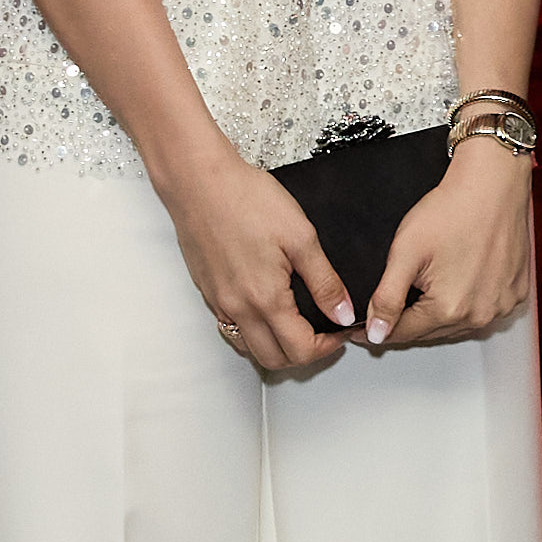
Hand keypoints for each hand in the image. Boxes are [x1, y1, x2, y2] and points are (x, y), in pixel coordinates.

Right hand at [162, 149, 356, 377]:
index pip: (300, 350)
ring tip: (297, 325)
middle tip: (323, 333)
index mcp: (265, 298)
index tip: (340, 332)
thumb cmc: (246, 199)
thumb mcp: (300, 236)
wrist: (199, 181)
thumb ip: (324, 281)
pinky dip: (253, 333)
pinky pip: (231, 329)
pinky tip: (267, 311)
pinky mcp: (208, 291)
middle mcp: (238, 308)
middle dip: (304, 355)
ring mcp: (219, 302)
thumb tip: (342, 313)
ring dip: (276, 347)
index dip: (327, 347)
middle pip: (274, 360)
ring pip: (249, 348)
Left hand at [360, 142, 534, 349]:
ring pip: (457, 325)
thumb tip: (376, 333)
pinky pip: (483, 310)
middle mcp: (479, 314)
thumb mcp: (404, 253)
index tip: (361, 330)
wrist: (491, 184)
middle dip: (408, 321)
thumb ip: (387, 298)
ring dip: (438, 315)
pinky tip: (458, 283)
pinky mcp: (515, 294)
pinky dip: (467, 304)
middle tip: (391, 304)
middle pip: (430, 331)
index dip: (376, 330)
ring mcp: (501, 306)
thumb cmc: (452, 209)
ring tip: (428, 287)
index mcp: (449, 308)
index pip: (403, 333)